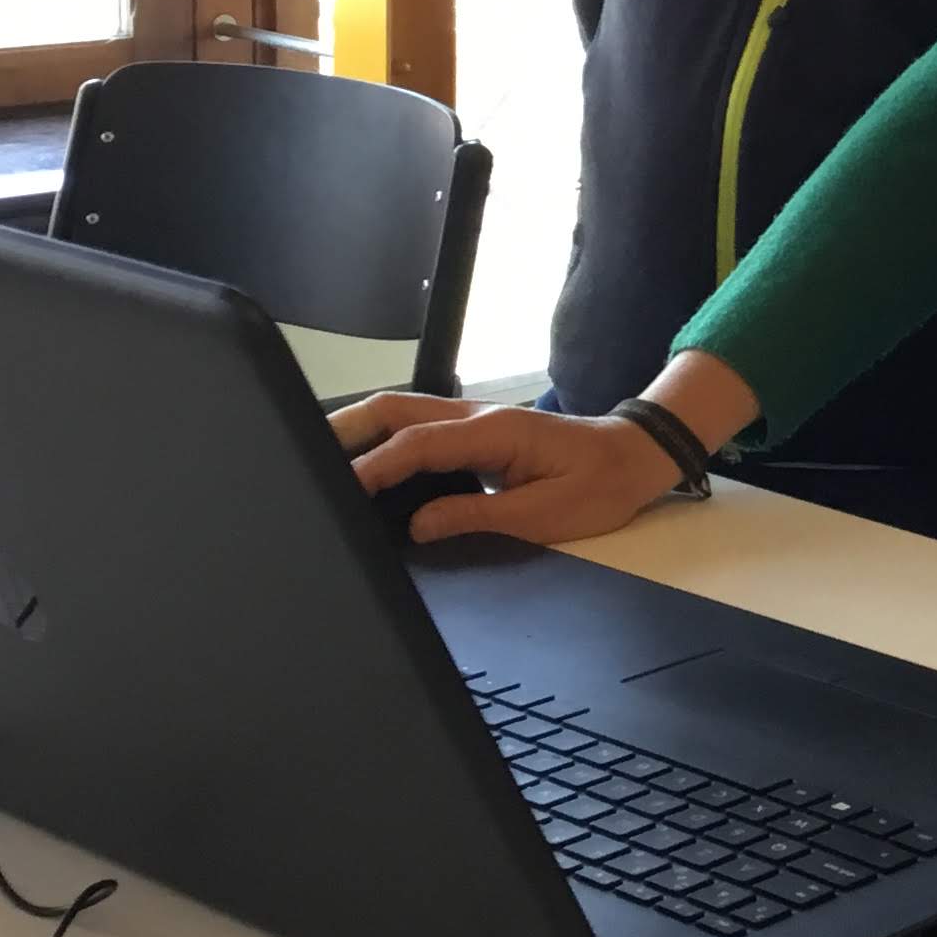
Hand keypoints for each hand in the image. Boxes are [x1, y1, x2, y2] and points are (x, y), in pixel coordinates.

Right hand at [330, 394, 685, 546]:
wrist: (635, 458)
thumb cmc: (600, 486)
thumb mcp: (544, 516)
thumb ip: (476, 517)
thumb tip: (417, 527)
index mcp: (495, 431)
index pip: (417, 444)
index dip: (373, 467)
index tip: (338, 490)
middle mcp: (477, 417)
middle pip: (394, 409)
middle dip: (345, 429)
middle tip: (302, 461)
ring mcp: (474, 420)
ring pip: (402, 414)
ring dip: (359, 433)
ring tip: (319, 466)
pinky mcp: (475, 434)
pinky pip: (418, 431)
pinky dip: (384, 444)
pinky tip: (365, 471)